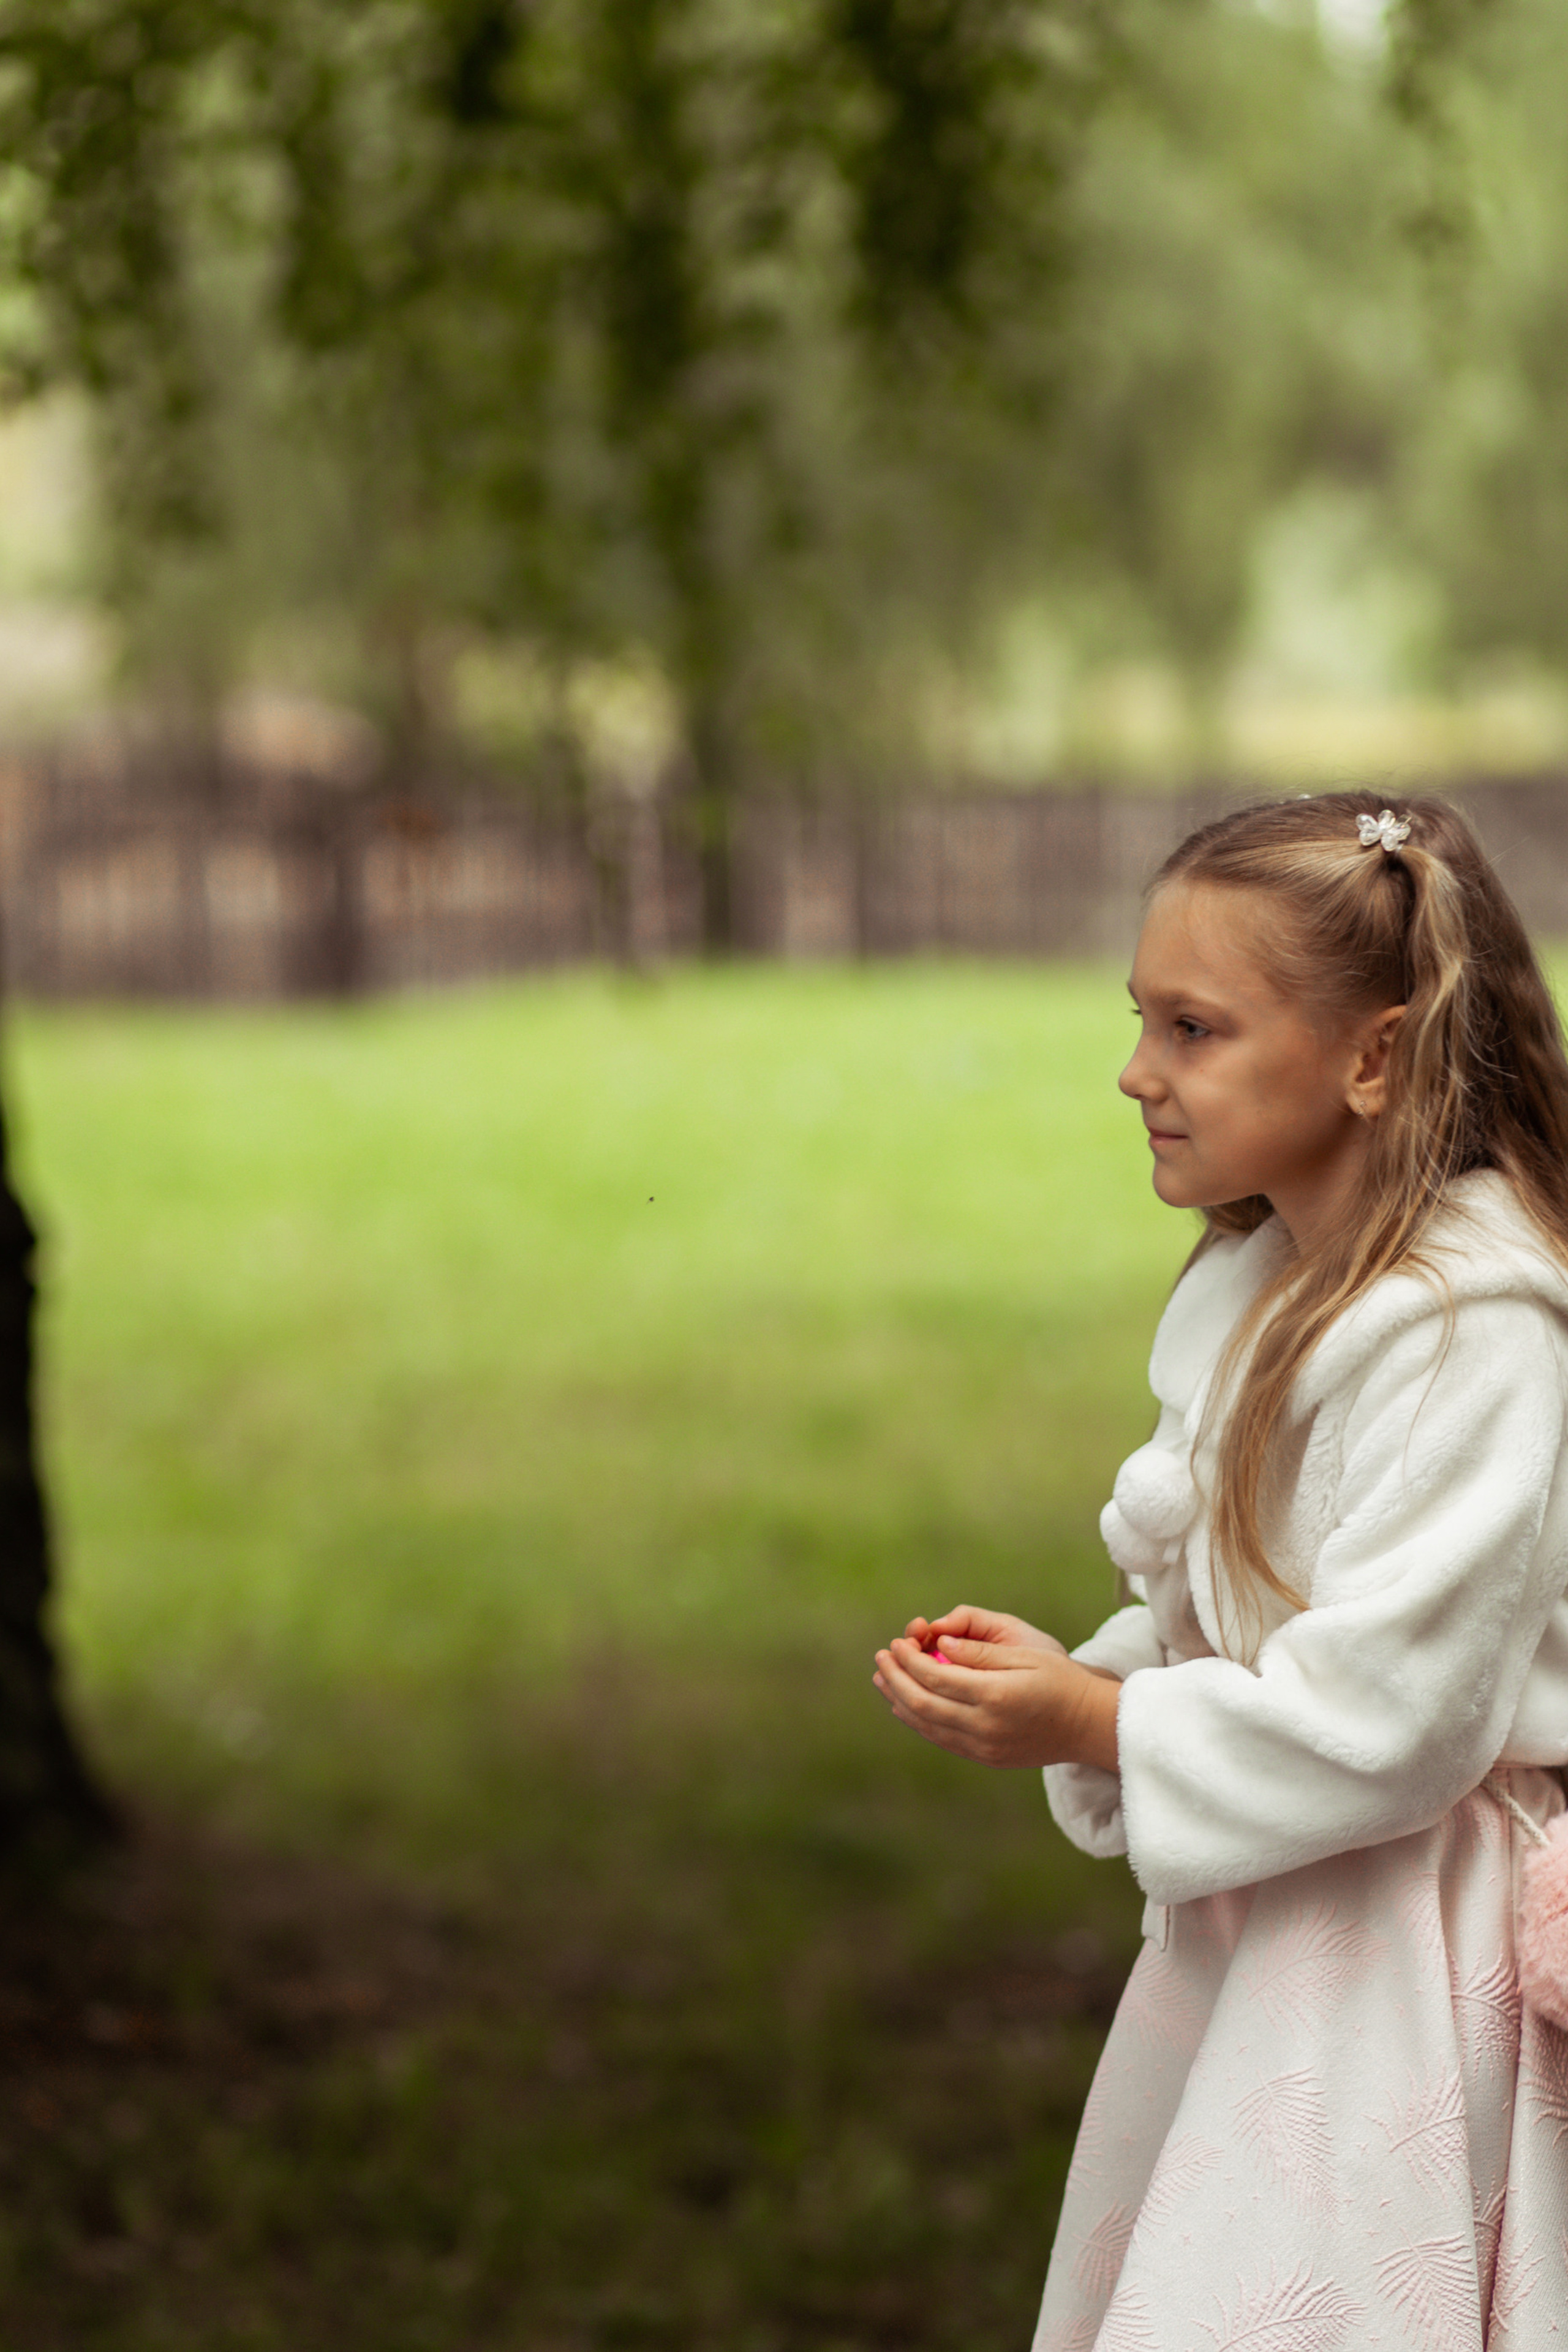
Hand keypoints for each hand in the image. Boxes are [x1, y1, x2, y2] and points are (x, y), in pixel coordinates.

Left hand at [873, 1608, 1119, 1771]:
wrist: (1088, 1726)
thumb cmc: (1061, 1680)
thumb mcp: (1025, 1654)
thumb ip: (980, 1652)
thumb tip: (941, 1644)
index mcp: (995, 1696)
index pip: (936, 1678)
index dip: (909, 1660)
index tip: (896, 1643)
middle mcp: (985, 1727)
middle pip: (922, 1704)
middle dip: (895, 1679)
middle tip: (881, 1657)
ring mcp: (984, 1747)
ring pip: (927, 1726)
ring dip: (899, 1701)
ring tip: (883, 1678)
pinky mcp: (986, 1757)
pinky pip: (942, 1739)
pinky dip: (919, 1721)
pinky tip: (907, 1704)